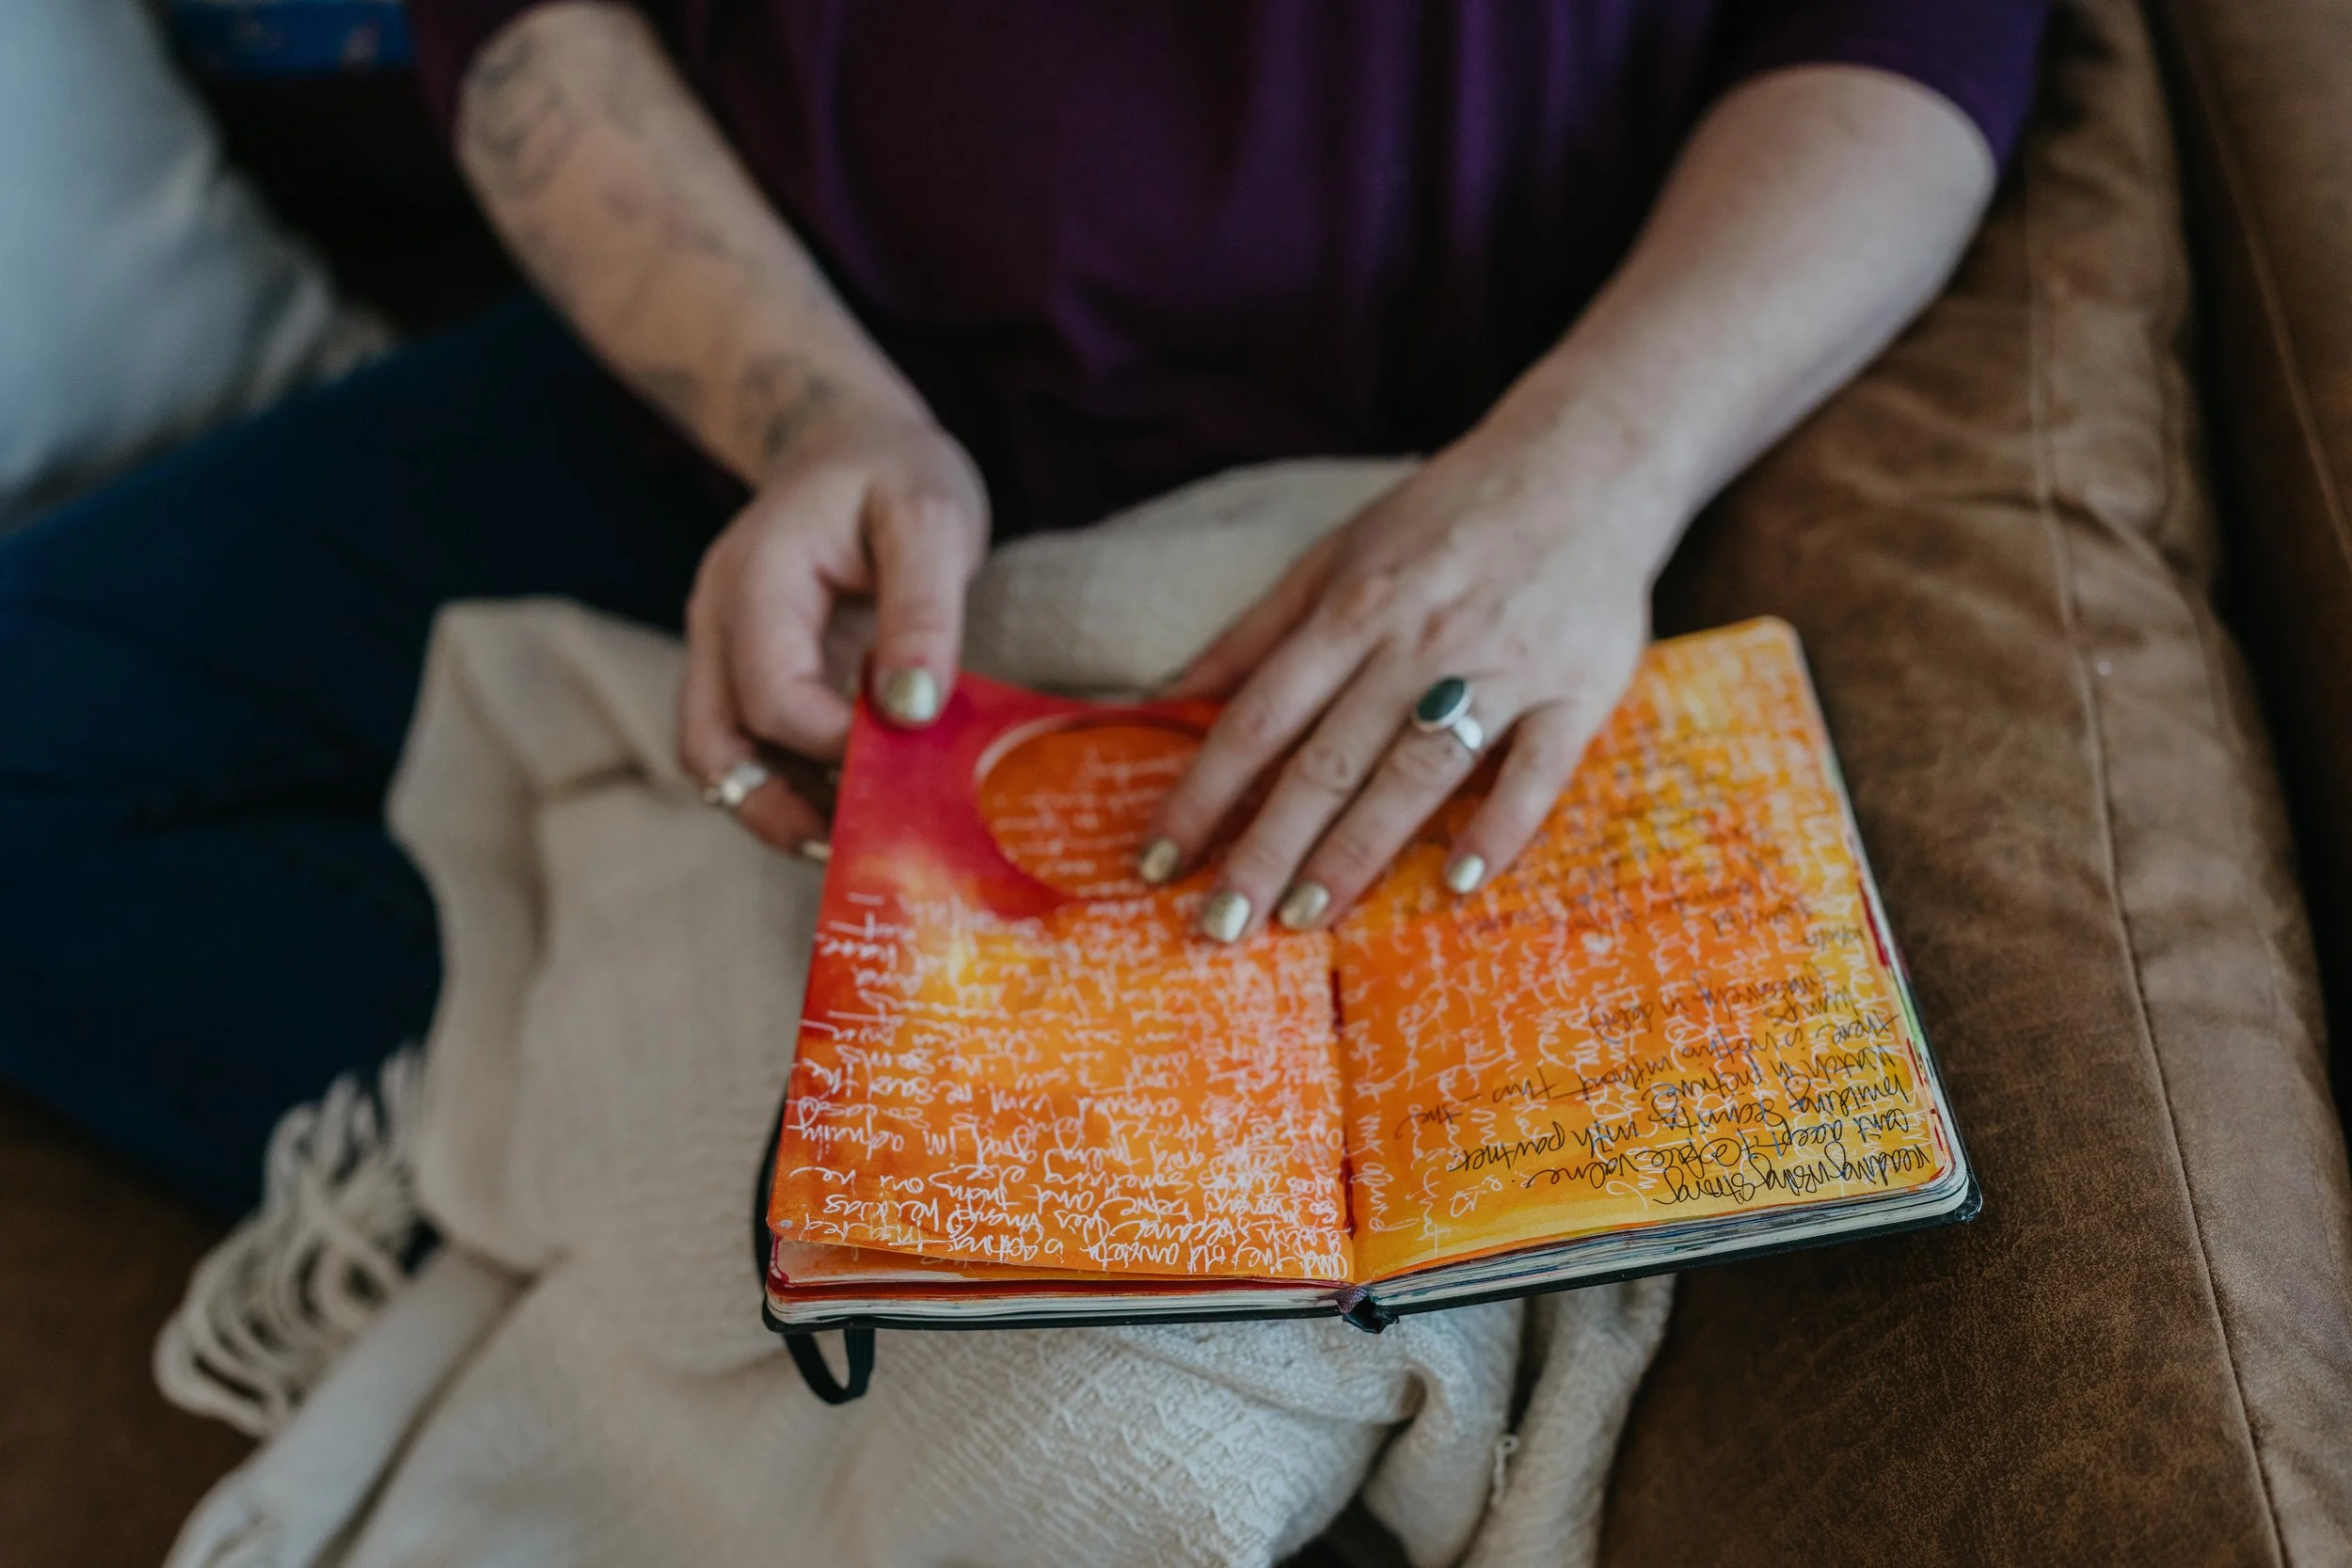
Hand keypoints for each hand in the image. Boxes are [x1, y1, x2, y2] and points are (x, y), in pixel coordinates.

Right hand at [679, 401, 987, 851]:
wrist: (850, 443)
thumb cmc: (893, 472)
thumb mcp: (930, 517)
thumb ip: (923, 610)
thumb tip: (911, 710)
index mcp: (755, 580)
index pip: (771, 696)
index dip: (836, 745)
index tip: (911, 758)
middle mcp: (718, 624)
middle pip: (713, 749)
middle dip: (783, 810)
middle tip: (867, 846)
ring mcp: (723, 654)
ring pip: (722, 763)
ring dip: (783, 812)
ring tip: (865, 841)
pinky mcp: (749, 676)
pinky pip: (753, 752)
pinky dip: (796, 789)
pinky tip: (860, 805)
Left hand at [1140, 423, 1667, 938]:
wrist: (1585, 463)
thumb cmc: (1445, 518)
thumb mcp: (1336, 553)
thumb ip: (1256, 631)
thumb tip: (1167, 696)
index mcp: (1351, 609)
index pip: (1258, 718)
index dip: (1203, 793)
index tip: (1158, 861)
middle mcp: (1416, 642)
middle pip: (1327, 760)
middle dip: (1265, 848)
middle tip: (1219, 926)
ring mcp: (1501, 668)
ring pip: (1417, 772)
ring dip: (1357, 850)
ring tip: (1304, 917)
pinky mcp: (1578, 689)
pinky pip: (1536, 770)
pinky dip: (1501, 825)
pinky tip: (1461, 882)